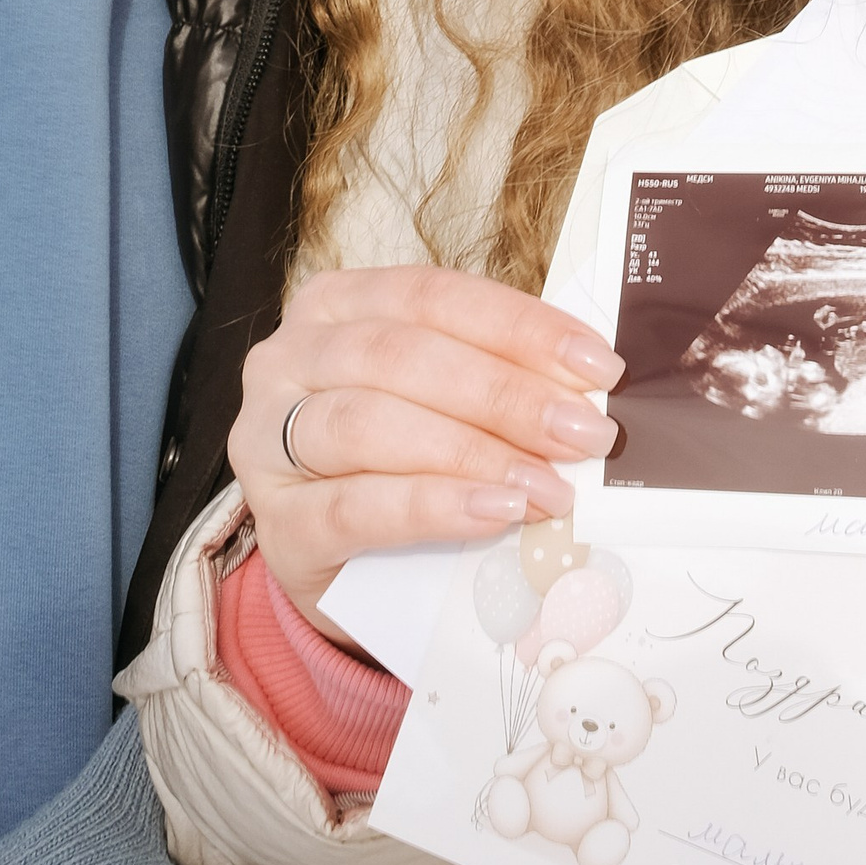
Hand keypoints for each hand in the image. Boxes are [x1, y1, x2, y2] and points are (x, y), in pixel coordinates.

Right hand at [230, 263, 623, 631]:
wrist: (334, 567)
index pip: (435, 297)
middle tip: (585, 432)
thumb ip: (491, 384)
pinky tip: (492, 513)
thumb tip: (587, 393)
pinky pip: (355, 506)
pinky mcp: (276, 521)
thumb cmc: (393, 467)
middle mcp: (291, 357)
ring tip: (548, 486)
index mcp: (337, 305)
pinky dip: (431, 507)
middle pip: (404, 357)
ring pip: (370, 423)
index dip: (520, 327)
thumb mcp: (435, 405)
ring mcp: (268, 439)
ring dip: (473, 453)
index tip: (597, 364)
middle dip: (506, 394)